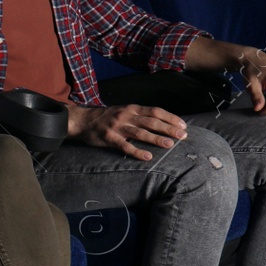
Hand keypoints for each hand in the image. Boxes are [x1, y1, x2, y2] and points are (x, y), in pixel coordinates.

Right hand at [69, 103, 186, 160]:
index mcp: (132, 108)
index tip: (183, 125)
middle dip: (168, 128)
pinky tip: (147, 157)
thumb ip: (140, 115)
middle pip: (151, 121)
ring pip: (140, 133)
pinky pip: (125, 146)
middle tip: (182, 135)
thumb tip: (162, 122)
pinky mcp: (109, 138)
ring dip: (156, 138)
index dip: (170, 118)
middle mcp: (126, 116)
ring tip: (170, 144)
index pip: (155, 111)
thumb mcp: (124, 110)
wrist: (82, 120)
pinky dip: (137, 152)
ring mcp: (117, 127)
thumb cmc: (107, 117)